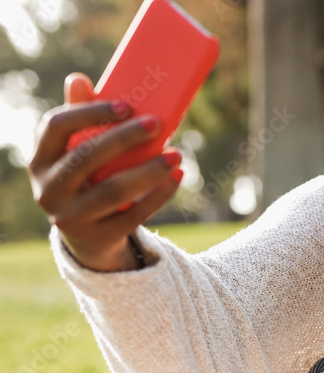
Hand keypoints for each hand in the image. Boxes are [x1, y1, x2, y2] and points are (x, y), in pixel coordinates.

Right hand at [28, 72, 182, 271]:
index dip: (89, 113)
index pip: (56, 126)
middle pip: (87, 157)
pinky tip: (177, 177)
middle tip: (158, 124)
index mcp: (40, 160)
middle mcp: (48, 189)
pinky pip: (134, 215)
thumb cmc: (86, 179)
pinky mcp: (98, 236)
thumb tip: (77, 78)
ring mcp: (71, 216)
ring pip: (113, 191)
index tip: (126, 106)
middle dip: (124, 138)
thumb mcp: (76, 152)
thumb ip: (79, 118)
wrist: (88, 234)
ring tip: (177, 154)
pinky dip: (158, 195)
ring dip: (149, 171)